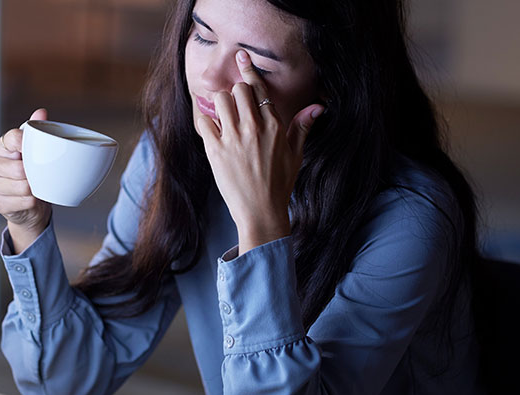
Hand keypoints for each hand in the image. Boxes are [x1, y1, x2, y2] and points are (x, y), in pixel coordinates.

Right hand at [0, 108, 51, 253]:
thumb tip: (41, 112)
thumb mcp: (36, 151)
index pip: (13, 138)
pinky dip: (33, 202)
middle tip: (39, 176)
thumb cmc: (33, 174)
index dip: (28, 145)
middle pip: (18, 167)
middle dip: (34, 174)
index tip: (38, 152)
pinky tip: (31, 199)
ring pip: (22, 186)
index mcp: (0, 146)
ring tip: (35, 187)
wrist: (30, 204)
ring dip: (35, 189)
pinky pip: (24, 201)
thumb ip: (38, 131)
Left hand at [196, 50, 323, 254]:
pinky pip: (203, 121)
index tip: (241, 58)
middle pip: (237, 90)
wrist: (261, 212)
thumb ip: (302, 127)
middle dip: (234, 93)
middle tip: (232, 105)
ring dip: (218, 103)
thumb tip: (317, 107)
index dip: (248, 70)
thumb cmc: (279, 185)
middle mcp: (254, 127)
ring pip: (220, 100)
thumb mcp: (296, 155)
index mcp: (274, 126)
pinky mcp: (216, 150)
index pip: (259, 89)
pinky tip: (207, 123)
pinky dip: (203, 118)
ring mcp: (234, 138)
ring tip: (220, 115)